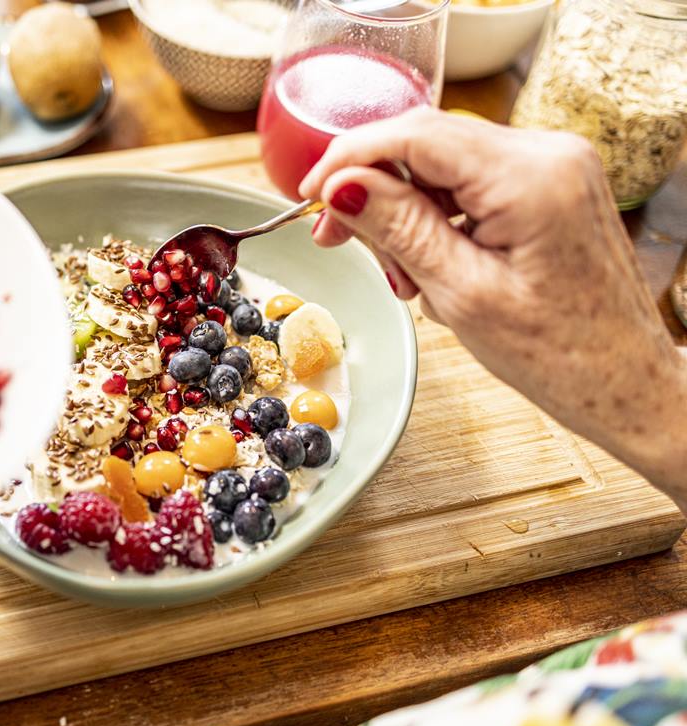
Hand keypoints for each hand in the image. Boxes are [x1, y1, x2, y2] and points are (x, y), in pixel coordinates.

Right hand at [300, 107, 686, 511]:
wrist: (624, 383)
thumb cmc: (559, 354)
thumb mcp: (460, 292)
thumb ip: (398, 227)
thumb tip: (341, 186)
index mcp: (530, 175)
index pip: (415, 134)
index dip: (350, 158)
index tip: (309, 195)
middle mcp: (548, 153)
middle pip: (427, 144)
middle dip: (375, 191)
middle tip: (339, 242)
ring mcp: (553, 166)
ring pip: (444, 165)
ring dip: (405, 212)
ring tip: (403, 277)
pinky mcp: (550, 186)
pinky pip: (472, 183)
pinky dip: (437, 217)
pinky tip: (430, 264)